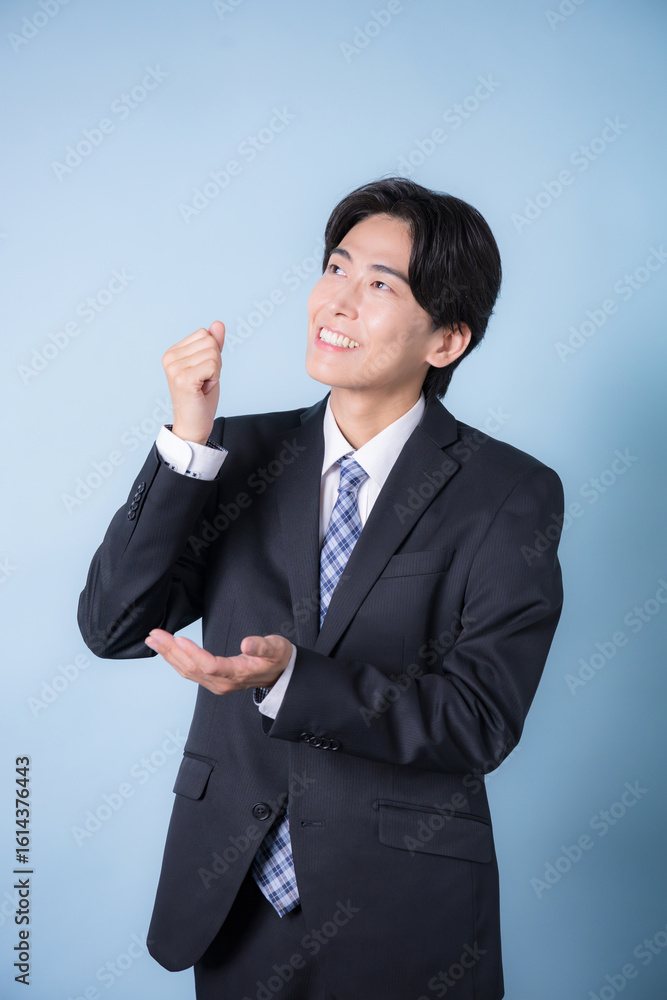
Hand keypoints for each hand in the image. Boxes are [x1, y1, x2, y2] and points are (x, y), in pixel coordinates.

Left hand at [143, 629, 292, 694]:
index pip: (210, 666)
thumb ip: (262, 646)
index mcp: (238, 673)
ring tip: (153, 640)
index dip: (193, 653)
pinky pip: (190, 672)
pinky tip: (166, 651)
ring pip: (187, 671)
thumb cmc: (277, 658)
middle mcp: (223, 682)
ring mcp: (216, 684)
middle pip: (192, 668)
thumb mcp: (276, 648)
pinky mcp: (212, 681)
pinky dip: (175, 660)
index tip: (179, 638)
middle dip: (171, 651)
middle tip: (155, 635)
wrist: (279, 673)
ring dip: (169, 655)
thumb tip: (247, 644)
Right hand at [162, 321, 224, 444]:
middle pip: (210, 342)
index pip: (205, 335)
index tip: (202, 374)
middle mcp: (169, 358)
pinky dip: (214, 378)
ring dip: (215, 372)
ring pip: (213, 353)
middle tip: (204, 382)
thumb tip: (218, 324)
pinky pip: (213, 365)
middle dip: (215, 363)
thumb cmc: (200, 399)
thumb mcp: (209, 367)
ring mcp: (175, 368)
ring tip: (202, 386)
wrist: (193, 427)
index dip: (212, 355)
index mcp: (172, 352)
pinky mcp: (183, 379)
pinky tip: (203, 390)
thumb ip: (213, 345)